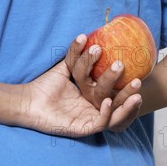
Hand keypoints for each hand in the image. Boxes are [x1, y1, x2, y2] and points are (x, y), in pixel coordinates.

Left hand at [16, 44, 141, 136]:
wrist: (28, 101)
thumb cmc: (44, 86)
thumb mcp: (64, 68)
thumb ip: (75, 56)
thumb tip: (85, 36)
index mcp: (90, 96)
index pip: (112, 88)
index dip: (122, 79)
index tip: (129, 64)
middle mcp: (92, 108)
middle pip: (117, 100)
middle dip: (128, 89)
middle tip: (137, 77)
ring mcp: (89, 119)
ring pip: (114, 113)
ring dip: (126, 103)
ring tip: (135, 89)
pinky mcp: (83, 128)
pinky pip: (100, 122)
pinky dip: (106, 112)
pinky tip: (108, 99)